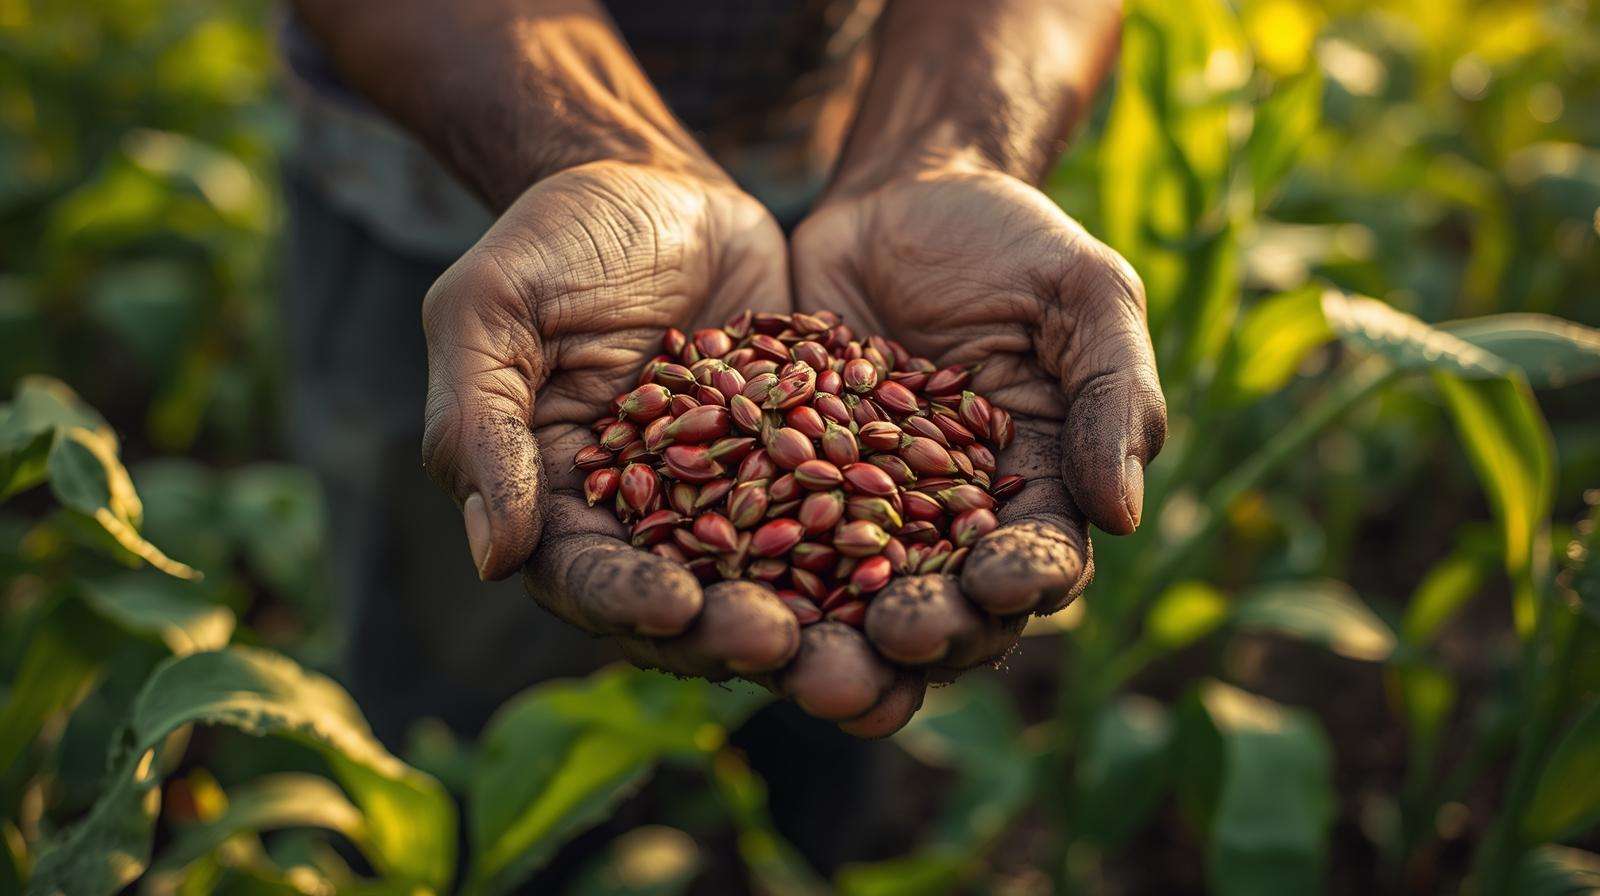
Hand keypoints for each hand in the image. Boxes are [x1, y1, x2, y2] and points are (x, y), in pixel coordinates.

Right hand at [422, 160, 926, 734]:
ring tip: (864, 639)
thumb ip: (479, 423)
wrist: (660, 185)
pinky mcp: (803, 469)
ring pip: (776, 583)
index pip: (587, 576)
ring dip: (819, 622)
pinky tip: (930, 564)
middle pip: (690, 605)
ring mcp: (732, 501)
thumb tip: (492, 558)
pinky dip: (879, 547)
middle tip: (787, 647)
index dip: (629, 601)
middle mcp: (648, 523)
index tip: (677, 608)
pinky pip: (843, 518)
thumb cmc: (555, 239)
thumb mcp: (492, 310)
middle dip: (733, 633)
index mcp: (559, 505)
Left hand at [791, 164, 1166, 678]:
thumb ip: (1113, 393)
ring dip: (840, 644)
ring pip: (852, 603)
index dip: (1025, 580)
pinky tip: (725, 593)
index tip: (999, 583)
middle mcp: (950, 526)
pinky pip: (765, 543)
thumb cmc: (1011, 242)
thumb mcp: (1084, 295)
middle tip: (900, 634)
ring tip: (813, 661)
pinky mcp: (783, 490)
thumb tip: (1124, 514)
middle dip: (929, 631)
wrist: (898, 196)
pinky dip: (750, 578)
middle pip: (946, 606)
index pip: (1042, 561)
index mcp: (1038, 493)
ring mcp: (861, 514)